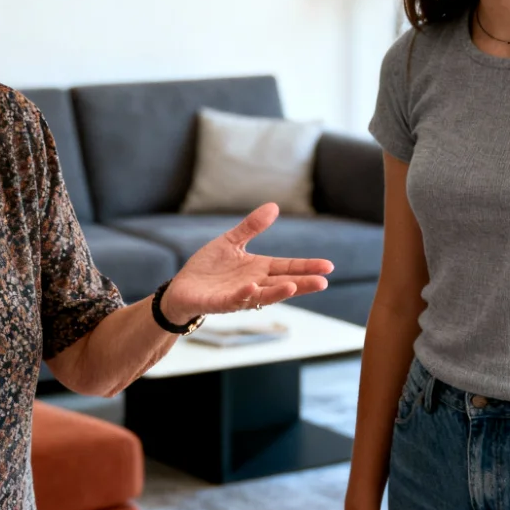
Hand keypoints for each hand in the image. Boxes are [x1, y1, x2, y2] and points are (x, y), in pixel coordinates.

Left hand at [161, 203, 333, 323]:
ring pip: (263, 295)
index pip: (287, 268)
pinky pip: (234, 300)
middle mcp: (253, 284)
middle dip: (302, 284)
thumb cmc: (209, 268)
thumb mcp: (231, 242)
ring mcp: (238, 295)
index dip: (306, 267)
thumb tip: (274, 206)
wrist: (182, 288)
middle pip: (282, 284)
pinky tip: (252, 287)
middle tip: (323, 282)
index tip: (328, 267)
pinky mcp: (219, 303)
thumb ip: (251, 227)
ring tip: (294, 286)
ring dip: (278, 292)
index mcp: (258, 269)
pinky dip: (244, 295)